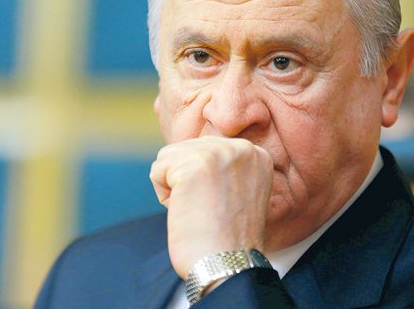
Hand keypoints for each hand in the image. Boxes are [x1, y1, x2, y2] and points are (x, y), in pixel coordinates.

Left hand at [149, 136, 273, 278]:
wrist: (228, 266)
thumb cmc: (227, 238)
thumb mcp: (239, 190)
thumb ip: (223, 167)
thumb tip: (189, 153)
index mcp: (256, 154)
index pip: (207, 149)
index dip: (203, 181)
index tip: (222, 206)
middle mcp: (242, 148)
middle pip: (187, 149)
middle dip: (187, 181)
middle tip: (210, 211)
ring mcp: (218, 153)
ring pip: (169, 157)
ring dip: (174, 188)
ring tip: (199, 211)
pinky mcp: (193, 164)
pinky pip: (158, 170)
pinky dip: (164, 196)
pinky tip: (187, 212)